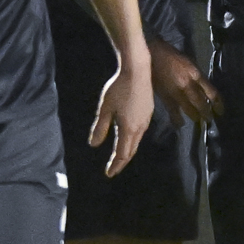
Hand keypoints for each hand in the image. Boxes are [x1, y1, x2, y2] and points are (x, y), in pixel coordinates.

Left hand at [91, 49, 155, 177]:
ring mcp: (146, 119)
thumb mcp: (105, 108)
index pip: (123, 153)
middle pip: (132, 150)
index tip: (109, 173)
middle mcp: (140, 127)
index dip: (115, 165)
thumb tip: (94, 145)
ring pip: (137, 141)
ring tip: (120, 155)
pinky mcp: (149, 112)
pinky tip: (128, 136)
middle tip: (114, 169)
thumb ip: (100, 127)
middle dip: (122, 161)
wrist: (138, 70)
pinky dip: (133, 140)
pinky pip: (140, 132)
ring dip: (128, 150)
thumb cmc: (119, 88)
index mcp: (128, 128)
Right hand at [150, 37, 220, 124]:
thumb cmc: (171, 55)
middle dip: (206, 112)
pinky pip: (173, 110)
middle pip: (201, 102)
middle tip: (209, 119)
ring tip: (199, 121)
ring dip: (195, 116)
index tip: (220, 111)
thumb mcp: (189, 63)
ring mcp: (176, 91)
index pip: (211, 92)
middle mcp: (188, 84)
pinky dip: (177, 118)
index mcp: (195, 73)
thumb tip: (203, 91)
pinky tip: (180, 124)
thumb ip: (196, 77)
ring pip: (189, 108)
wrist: (152, 53)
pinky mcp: (165, 96)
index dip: (217, 103)